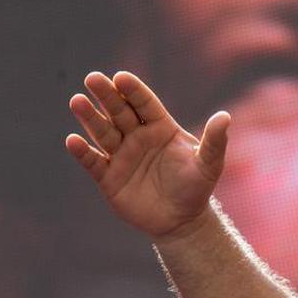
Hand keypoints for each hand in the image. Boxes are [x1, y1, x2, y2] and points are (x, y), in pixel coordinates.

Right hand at [65, 71, 229, 239]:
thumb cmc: (196, 187)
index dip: (133, 91)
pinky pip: (93, 162)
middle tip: (93, 78)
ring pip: (103, 132)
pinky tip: (73, 141)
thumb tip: (225, 116)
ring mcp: (121, 156)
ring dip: (90, 118)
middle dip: (106, 96)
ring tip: (77, 101)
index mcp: (160, 128)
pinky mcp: (108, 177)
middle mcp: (137, 137)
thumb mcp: (209, 164)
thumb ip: (214, 141)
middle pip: (119, 112)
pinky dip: (82, 152)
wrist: (182, 220)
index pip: (145, 104)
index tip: (121, 77)